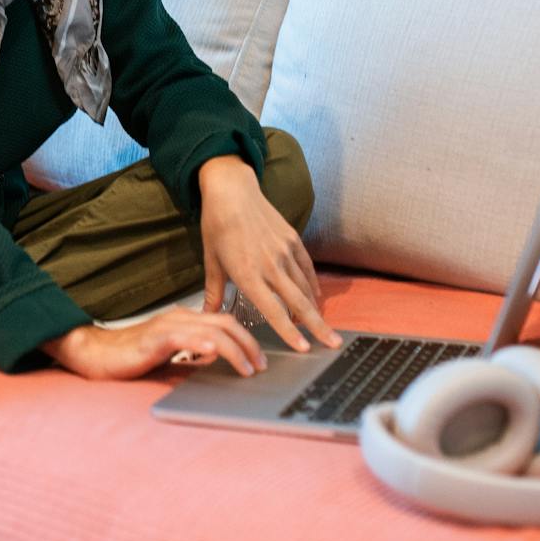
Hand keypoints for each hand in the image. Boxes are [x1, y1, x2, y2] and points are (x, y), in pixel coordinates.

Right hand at [40, 314, 268, 379]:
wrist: (95, 354)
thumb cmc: (129, 358)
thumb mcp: (169, 359)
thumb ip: (192, 360)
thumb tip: (218, 367)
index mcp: (184, 321)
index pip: (225, 322)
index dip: (247, 339)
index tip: (260, 359)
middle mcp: (179, 318)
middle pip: (226, 322)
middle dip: (250, 343)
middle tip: (262, 365)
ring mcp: (168, 325)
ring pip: (213, 330)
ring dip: (237, 350)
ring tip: (249, 369)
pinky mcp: (156, 338)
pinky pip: (187, 338)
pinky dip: (206, 345)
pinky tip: (217, 354)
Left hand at [196, 157, 341, 353]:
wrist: (231, 191)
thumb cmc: (216, 227)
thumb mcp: (211, 261)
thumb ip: (214, 293)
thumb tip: (207, 316)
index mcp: (248, 275)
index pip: (273, 311)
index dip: (289, 333)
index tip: (303, 349)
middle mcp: (270, 266)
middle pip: (298, 303)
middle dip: (317, 327)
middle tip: (332, 344)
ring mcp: (284, 252)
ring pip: (305, 287)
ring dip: (315, 308)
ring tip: (324, 327)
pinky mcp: (292, 240)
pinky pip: (307, 268)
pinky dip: (313, 284)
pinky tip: (316, 297)